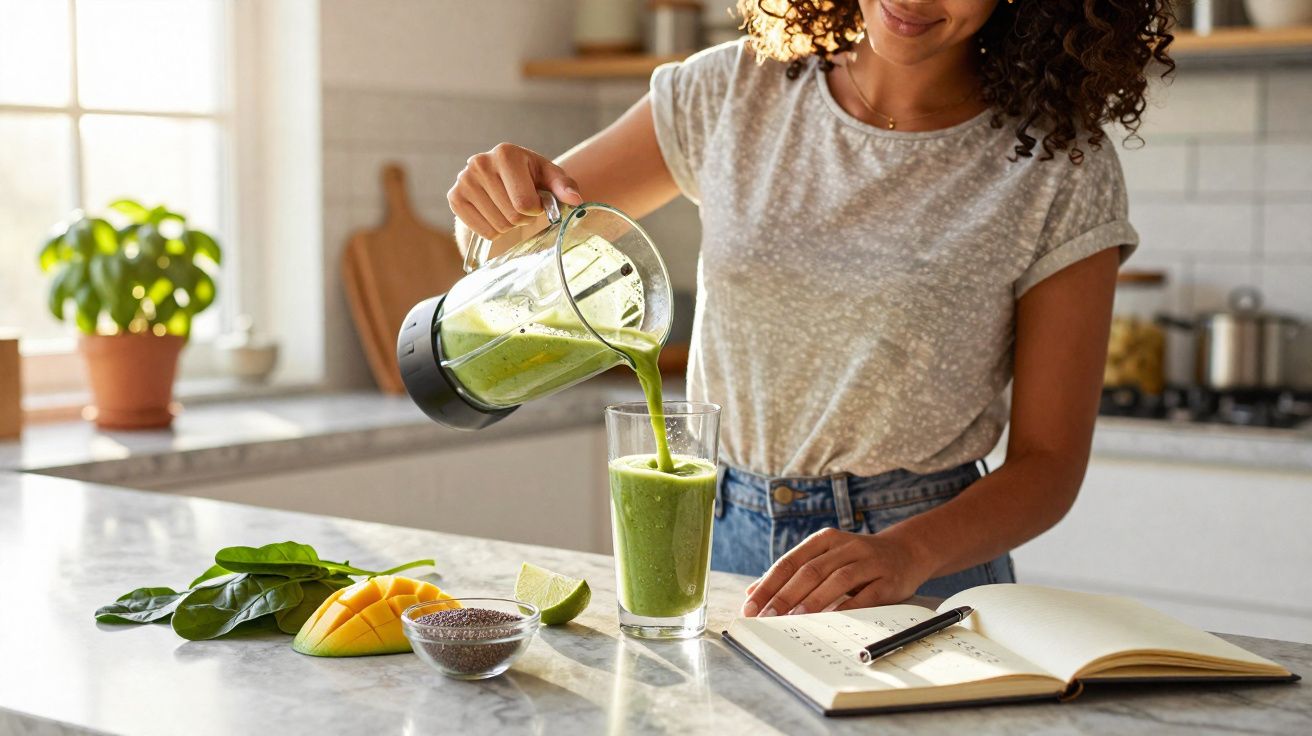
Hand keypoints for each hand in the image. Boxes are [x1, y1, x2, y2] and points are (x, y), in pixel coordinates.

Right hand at [447, 143, 583, 239]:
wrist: (502, 182)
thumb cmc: (531, 179)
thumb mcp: (551, 178)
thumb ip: (564, 187)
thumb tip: (575, 200)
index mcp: (506, 153)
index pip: (525, 203)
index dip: (536, 210)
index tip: (536, 202)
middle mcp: (480, 163)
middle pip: (512, 216)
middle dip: (523, 219)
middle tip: (521, 207)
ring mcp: (464, 180)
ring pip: (497, 226)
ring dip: (509, 225)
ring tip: (508, 208)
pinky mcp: (454, 198)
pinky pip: (481, 231)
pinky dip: (493, 231)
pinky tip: (494, 214)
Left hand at [741, 528, 932, 616]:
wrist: (907, 551)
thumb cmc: (857, 560)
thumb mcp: (825, 558)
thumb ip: (792, 574)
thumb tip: (753, 592)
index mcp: (824, 540)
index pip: (790, 562)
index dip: (769, 584)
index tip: (751, 606)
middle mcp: (845, 546)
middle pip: (810, 571)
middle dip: (785, 596)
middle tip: (767, 617)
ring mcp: (868, 561)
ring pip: (837, 579)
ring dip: (814, 600)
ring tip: (795, 618)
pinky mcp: (888, 579)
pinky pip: (866, 595)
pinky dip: (849, 608)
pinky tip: (834, 620)